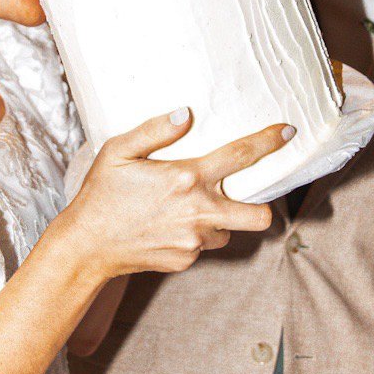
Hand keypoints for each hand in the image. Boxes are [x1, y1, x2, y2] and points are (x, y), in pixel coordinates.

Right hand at [61, 108, 287, 279]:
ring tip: (191, 209)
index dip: (268, 142)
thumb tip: (186, 113)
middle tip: (249, 196)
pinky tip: (169, 226)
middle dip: (264, 207)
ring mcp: (193, 240)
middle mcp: (198, 212)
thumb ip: (155, 130)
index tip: (286, 132)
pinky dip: (195, 236)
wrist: (86, 246)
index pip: (241, 157)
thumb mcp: (118, 151)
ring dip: (220, 220)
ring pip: (228, 231)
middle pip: (260, 216)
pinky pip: (203, 246)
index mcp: (186, 178)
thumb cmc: (100, 194)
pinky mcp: (185, 260)